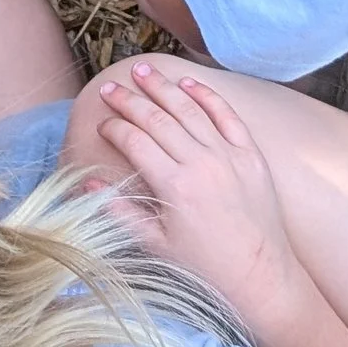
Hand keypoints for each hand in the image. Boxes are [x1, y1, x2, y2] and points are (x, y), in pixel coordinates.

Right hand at [94, 60, 307, 322]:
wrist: (260, 275)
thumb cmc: (205, 267)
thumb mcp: (156, 245)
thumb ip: (120, 211)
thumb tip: (87, 183)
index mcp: (175, 186)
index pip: (135, 142)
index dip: (114, 129)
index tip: (102, 124)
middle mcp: (201, 163)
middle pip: (157, 119)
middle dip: (130, 101)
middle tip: (110, 87)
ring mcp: (229, 156)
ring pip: (190, 109)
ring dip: (163, 87)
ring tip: (142, 70)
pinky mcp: (251, 155)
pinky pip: (227, 116)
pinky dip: (207, 96)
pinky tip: (188, 83)